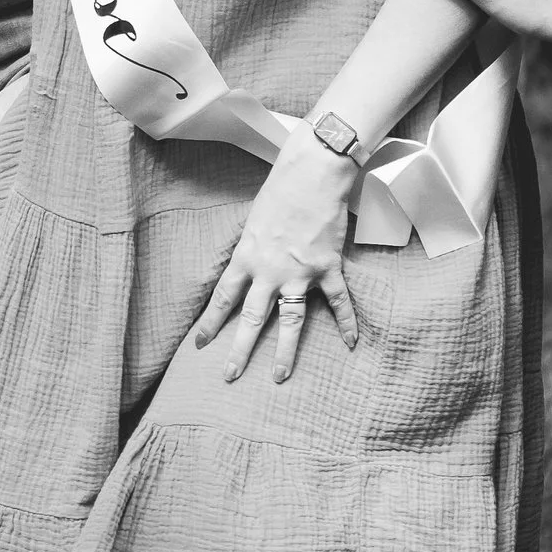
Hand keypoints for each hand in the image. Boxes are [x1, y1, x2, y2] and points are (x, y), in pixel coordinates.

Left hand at [191, 129, 360, 386]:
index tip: (200, 345)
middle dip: (239, 350)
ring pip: (291, 321)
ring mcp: (300, 273)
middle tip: (229, 376)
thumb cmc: (281, 190)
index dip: (211, 324)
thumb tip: (249, 266)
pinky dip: (347, 323)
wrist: (313, 174)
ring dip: (285, 351)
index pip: (223, 298)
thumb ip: (251, 248)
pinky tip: (351, 344)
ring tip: (280, 376)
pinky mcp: (328, 268)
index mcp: (246, 257)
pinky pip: (339, 302)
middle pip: (251, 318)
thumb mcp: (253, 221)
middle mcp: (269, 271)